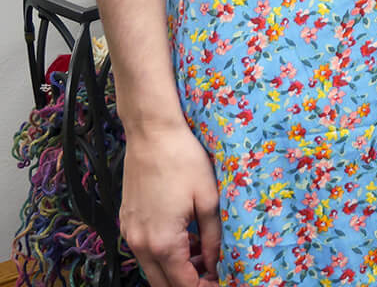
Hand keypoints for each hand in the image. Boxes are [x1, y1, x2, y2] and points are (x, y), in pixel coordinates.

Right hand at [119, 118, 220, 286]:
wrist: (152, 134)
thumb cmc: (182, 160)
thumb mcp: (208, 197)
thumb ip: (213, 236)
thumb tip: (217, 261)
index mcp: (163, 242)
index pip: (182, 284)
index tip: (220, 282)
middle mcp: (140, 245)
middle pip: (163, 283)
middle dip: (188, 282)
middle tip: (213, 272)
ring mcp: (130, 234)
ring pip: (153, 268)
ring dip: (176, 268)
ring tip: (205, 253)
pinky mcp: (127, 222)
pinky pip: (145, 250)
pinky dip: (164, 253)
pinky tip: (186, 237)